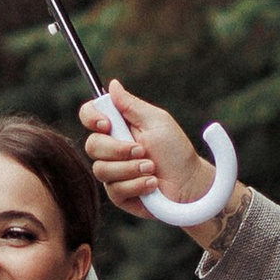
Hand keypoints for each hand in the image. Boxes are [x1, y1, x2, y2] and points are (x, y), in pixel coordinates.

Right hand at [80, 82, 220, 232]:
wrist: (190, 183)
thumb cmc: (176, 151)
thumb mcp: (156, 121)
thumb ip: (131, 105)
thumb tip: (113, 84)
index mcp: (119, 127)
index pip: (89, 115)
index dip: (91, 118)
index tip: (107, 124)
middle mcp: (112, 149)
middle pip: (91, 145)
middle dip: (118, 149)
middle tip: (142, 151)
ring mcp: (113, 173)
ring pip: (101, 169)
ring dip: (131, 169)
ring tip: (152, 169)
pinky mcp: (119, 194)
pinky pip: (114, 190)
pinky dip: (136, 185)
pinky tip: (152, 184)